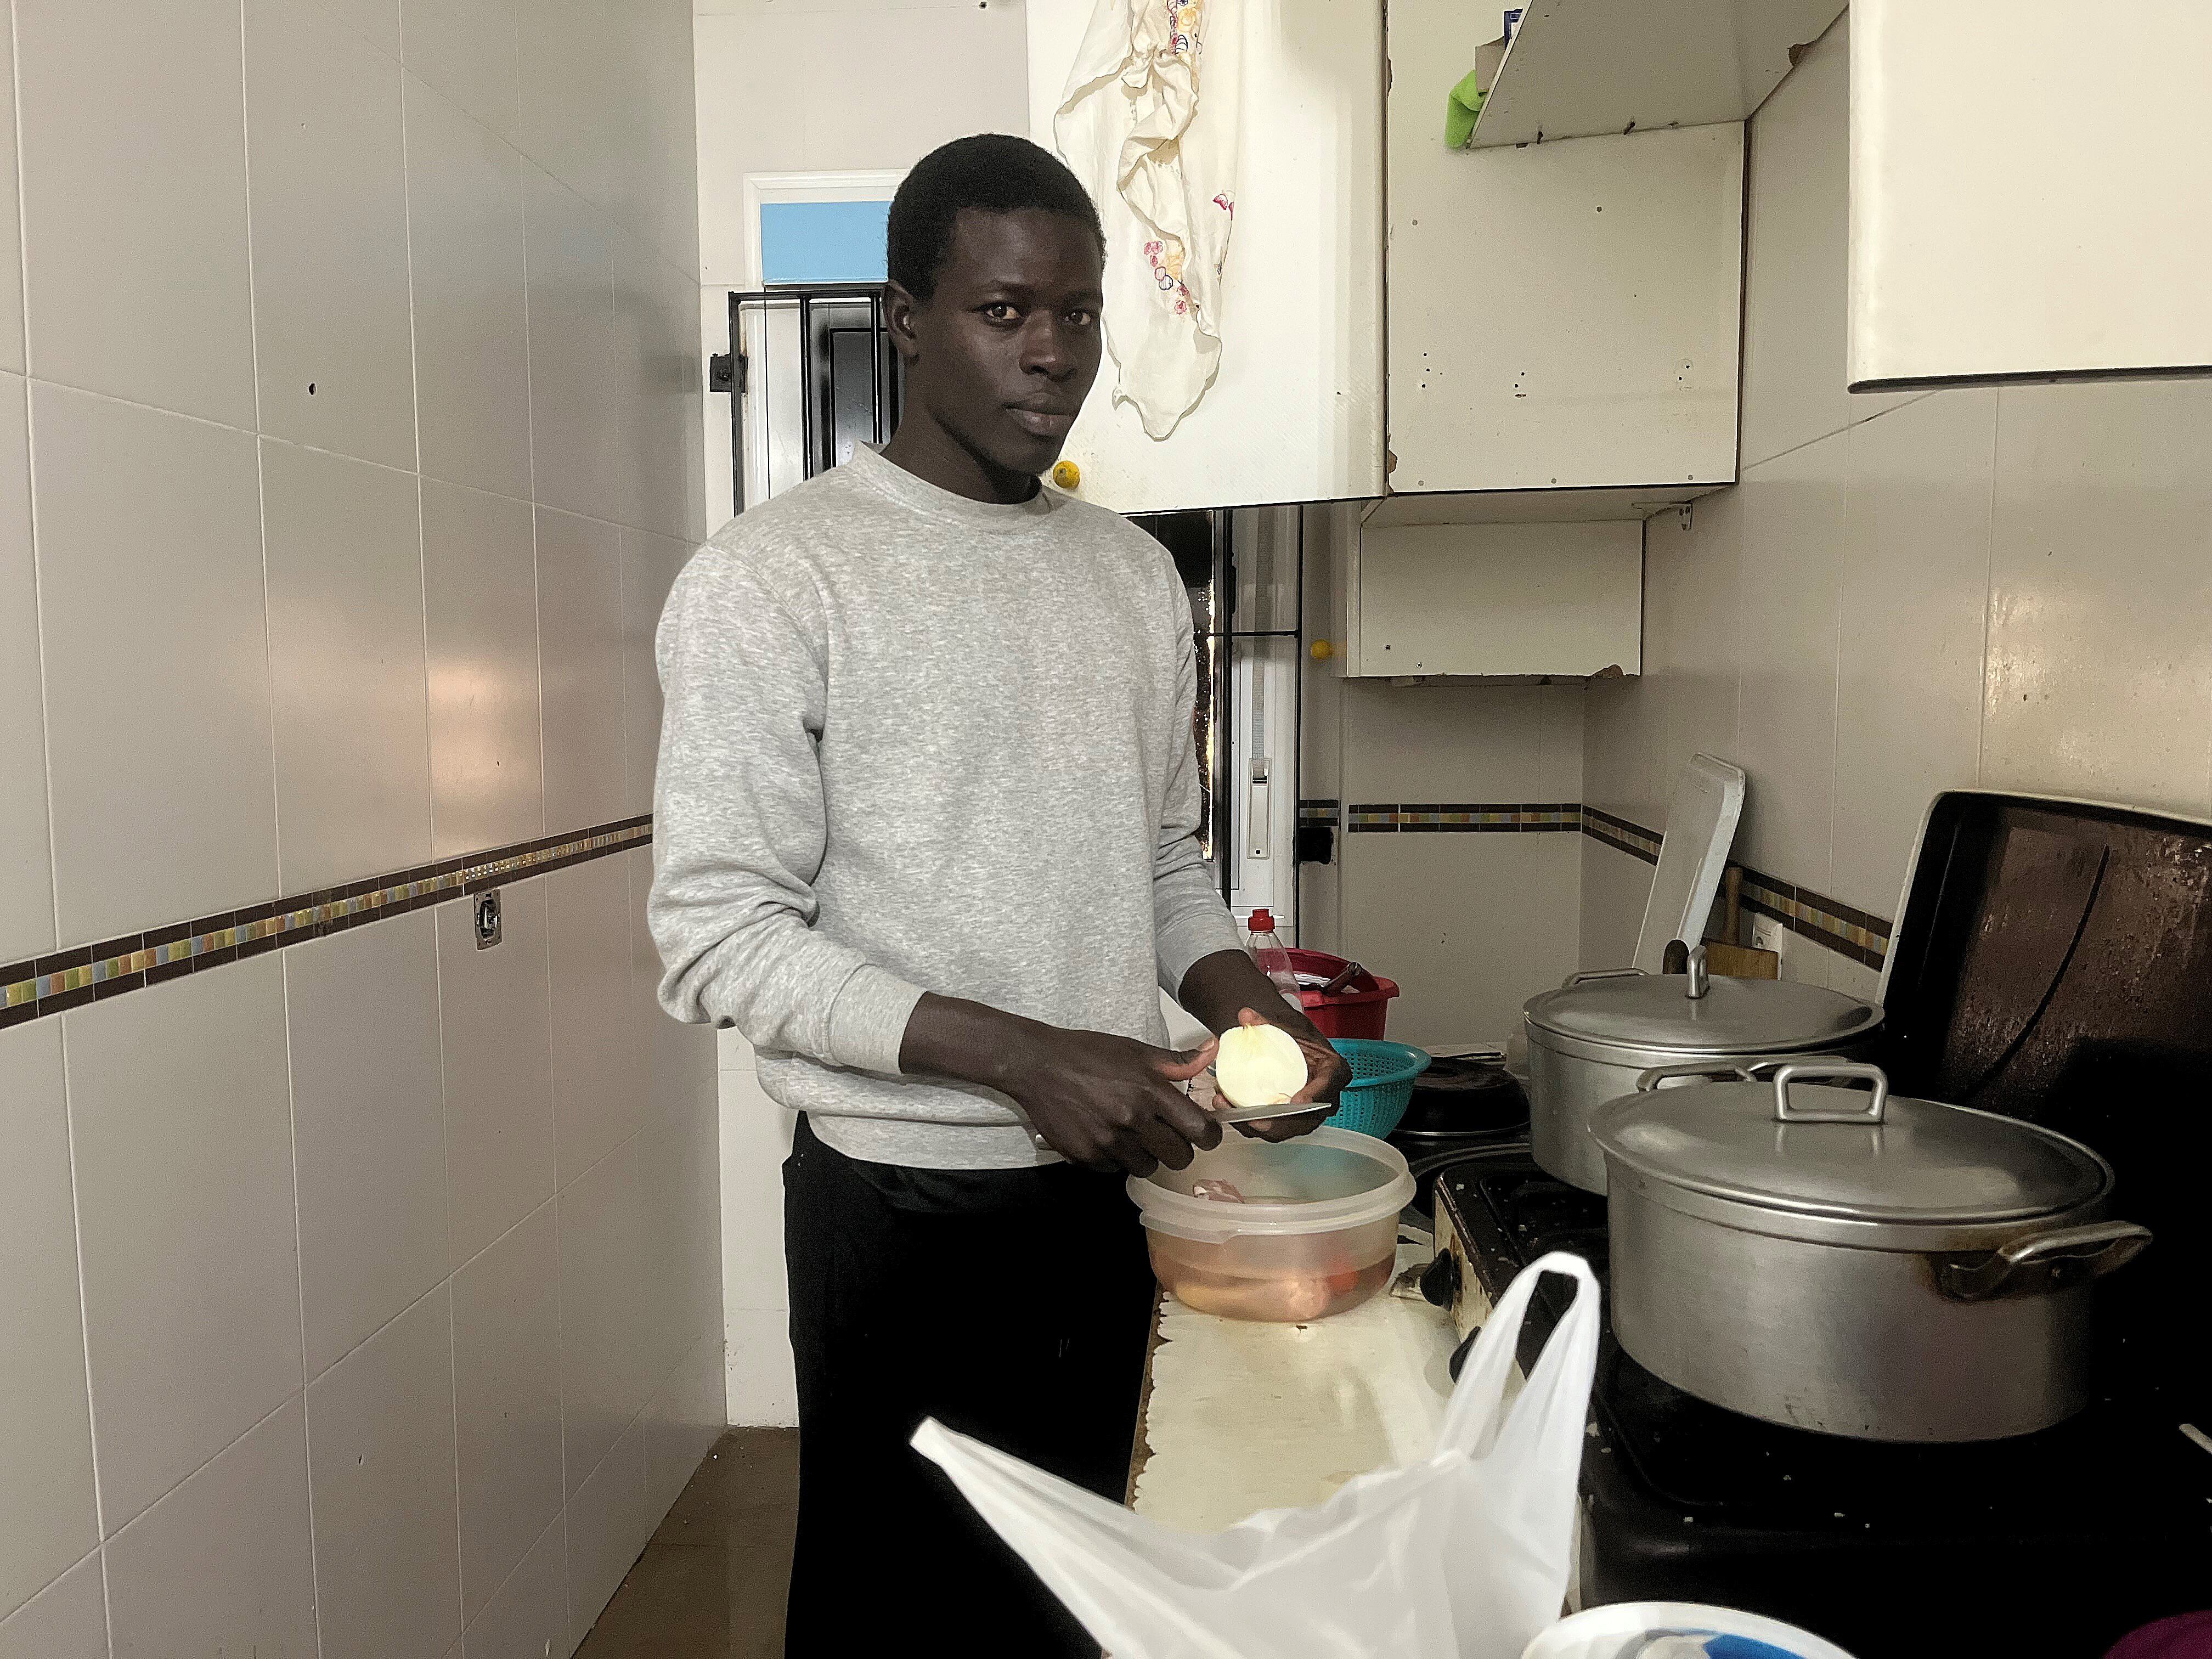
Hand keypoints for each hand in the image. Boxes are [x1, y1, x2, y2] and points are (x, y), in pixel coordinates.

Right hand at [999, 1026, 1224, 1175]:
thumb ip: (1177, 1061)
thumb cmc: (1086, 1054)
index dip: (1209, 1135)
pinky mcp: (1086, 1156)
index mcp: (1150, 1092)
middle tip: (1168, 1134)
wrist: (1037, 1065)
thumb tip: (1212, 1050)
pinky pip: (1116, 1169)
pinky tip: (1107, 1135)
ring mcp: (1108, 1142)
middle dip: (1179, 1148)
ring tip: (1133, 1133)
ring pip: (1148, 1167)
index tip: (1205, 1132)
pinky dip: (1116, 1158)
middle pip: (1179, 1158)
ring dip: (1147, 1155)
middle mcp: (1132, 1120)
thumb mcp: (1134, 1050)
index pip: (1199, 1131)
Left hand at [1228, 1007, 1349, 1141]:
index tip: (1298, 1101)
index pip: (1329, 1085)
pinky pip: (1272, 1128)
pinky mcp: (1289, 1120)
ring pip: (1287, 1129)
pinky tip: (1231, 1112)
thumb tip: (1245, 1016)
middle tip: (1256, 1119)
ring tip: (1234, 1113)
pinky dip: (1251, 1124)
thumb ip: (1265, 1022)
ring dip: (1259, 1126)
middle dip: (1280, 1123)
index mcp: (1333, 1070)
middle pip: (1307, 1118)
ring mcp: (1307, 1112)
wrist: (1294, 1049)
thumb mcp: (1286, 1027)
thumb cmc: (1298, 1040)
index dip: (1315, 1095)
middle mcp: (1324, 1097)